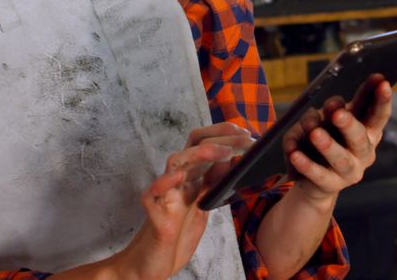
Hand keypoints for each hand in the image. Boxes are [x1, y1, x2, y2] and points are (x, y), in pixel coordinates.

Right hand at [110, 122, 254, 279]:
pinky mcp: (154, 215)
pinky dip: (162, 184)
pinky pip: (151, 195)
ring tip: (223, 152)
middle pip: (193, 147)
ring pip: (175, 163)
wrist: (155, 263)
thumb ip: (215, 181)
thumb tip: (230, 157)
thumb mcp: (205, 203)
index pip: (203, 143)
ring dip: (200, 154)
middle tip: (244, 141)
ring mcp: (165, 196)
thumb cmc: (178, 233)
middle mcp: (178, 181)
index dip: (222, 133)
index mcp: (191, 177)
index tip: (245, 133)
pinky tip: (177, 177)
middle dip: (219, 139)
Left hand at [286, 75, 392, 205]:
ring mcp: (348, 171)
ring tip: (315, 133)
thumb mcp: (332, 118)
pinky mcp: (330, 185)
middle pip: (360, 138)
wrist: (314, 179)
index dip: (382, 100)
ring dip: (328, 146)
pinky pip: (318, 174)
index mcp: (369, 132)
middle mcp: (363, 152)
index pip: (378, 115)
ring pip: (341, 159)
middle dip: (349, 125)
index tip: (383, 82)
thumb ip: (335, 108)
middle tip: (337, 113)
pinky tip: (295, 154)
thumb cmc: (328, 138)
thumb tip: (334, 105)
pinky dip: (306, 164)